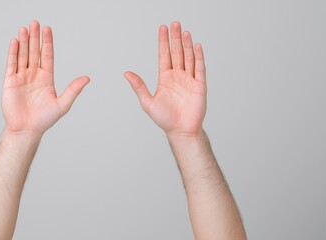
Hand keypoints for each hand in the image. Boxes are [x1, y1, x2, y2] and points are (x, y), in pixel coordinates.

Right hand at [2, 21, 89, 135]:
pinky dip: (13, 52)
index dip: (47, 42)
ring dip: (23, 42)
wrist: (26, 130)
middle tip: (35, 23)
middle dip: (35, 37)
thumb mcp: (62, 104)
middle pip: (34, 52)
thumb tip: (87, 78)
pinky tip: (15, 42)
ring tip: (24, 28)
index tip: (48, 29)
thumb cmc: (44, 120)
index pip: (47, 56)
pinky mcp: (10, 82)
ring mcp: (21, 77)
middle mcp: (34, 75)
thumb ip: (73, 90)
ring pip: (23, 55)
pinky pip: (11, 64)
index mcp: (46, 78)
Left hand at [125, 22, 206, 136]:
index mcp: (165, 78)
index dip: (163, 42)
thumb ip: (139, 87)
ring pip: (188, 58)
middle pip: (176, 53)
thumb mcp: (147, 102)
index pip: (164, 55)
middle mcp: (177, 76)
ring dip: (186, 45)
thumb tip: (126, 73)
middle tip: (175, 24)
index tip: (163, 29)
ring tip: (184, 32)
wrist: (181, 130)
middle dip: (175, 38)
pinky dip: (198, 57)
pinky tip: (196, 46)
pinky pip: (199, 68)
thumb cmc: (164, 119)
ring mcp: (189, 80)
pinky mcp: (199, 85)